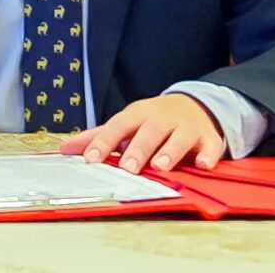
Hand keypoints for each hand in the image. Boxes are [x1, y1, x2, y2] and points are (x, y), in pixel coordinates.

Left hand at [63, 92, 225, 172]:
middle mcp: (161, 119)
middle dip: (139, 148)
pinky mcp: (208, 139)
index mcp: (137, 115)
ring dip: (170, 151)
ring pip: (178, 138)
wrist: (194, 106)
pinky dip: (208, 156)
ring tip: (160, 167)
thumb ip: (98, 137)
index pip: (118, 126)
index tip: (91, 159)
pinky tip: (203, 165)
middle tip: (129, 167)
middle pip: (149, 131)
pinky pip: (210, 147)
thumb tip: (64, 149)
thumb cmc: (151, 121)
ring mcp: (186, 128)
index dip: (104, 142)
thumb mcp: (125, 123)